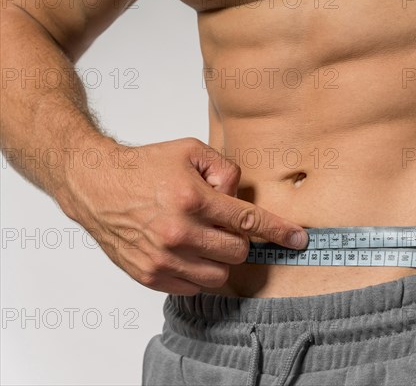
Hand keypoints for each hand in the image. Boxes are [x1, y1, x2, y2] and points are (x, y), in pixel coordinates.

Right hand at [56, 137, 307, 294]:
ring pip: (219, 274)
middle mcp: (178, 232)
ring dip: (220, 257)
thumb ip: (224, 170)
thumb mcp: (189, 150)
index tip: (298, 240)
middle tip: (220, 223)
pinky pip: (194, 286)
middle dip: (238, 238)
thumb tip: (239, 197)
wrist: (96, 185)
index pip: (248, 221)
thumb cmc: (144, 167)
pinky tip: (187, 251)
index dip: (279, 231)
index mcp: (191, 199)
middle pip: (238, 252)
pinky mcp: (149, 275)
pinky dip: (199, 271)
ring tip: (202, 237)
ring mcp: (163, 259)